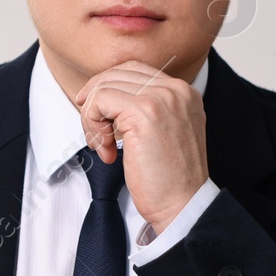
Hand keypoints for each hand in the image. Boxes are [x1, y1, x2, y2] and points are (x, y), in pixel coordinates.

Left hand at [75, 61, 207, 234]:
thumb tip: (103, 95)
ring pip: (104, 86)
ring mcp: (162, 98)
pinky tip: (107, 151)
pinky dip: (93, 126)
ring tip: (105, 147)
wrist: (183, 206)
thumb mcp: (164, 133)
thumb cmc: (169, 180)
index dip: (106, 90)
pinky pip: (100, 100)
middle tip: (99, 138)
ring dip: (92, 118)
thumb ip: (145, 109)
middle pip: (115, 73)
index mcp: (183, 92)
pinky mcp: (144, 112)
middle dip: (95, 104)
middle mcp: (176, 89)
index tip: (98, 118)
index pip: (132, 69)